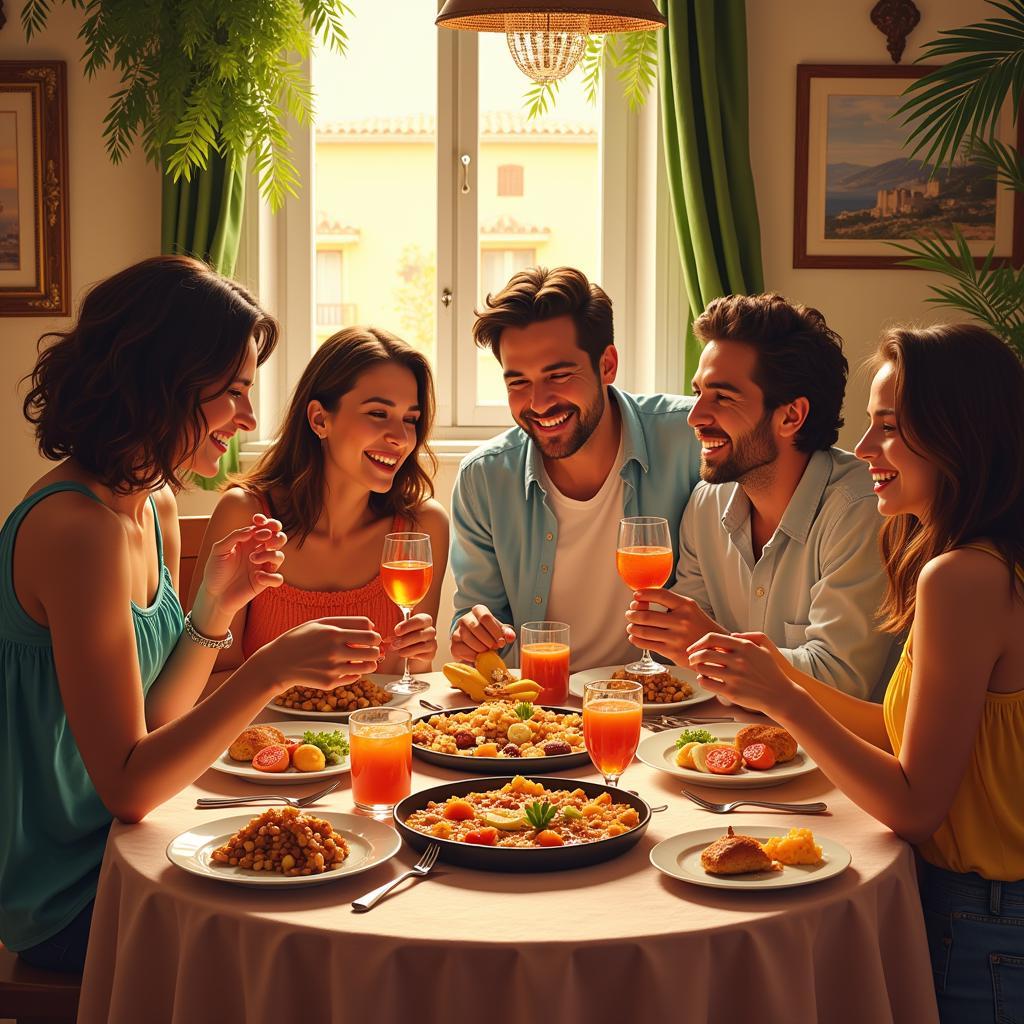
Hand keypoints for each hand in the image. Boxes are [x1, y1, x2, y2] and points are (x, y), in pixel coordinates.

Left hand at [198, 513, 285, 619]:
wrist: (213, 594)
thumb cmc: (215, 570)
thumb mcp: (219, 550)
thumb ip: (234, 537)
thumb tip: (251, 530)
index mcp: (249, 541)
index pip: (265, 527)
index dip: (267, 521)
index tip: (258, 522)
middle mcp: (258, 552)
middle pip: (279, 538)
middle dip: (276, 536)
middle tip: (264, 540)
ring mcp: (262, 567)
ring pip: (280, 556)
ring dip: (269, 554)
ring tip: (252, 559)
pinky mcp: (264, 583)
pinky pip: (278, 578)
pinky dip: (271, 577)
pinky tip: (257, 578)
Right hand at [250, 616, 382, 692]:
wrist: (278, 663)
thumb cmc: (301, 639)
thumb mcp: (320, 623)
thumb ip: (347, 622)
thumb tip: (372, 627)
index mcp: (333, 633)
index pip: (369, 635)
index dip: (375, 636)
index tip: (372, 637)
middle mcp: (334, 652)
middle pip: (373, 651)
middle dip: (376, 649)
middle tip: (371, 648)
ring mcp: (332, 669)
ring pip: (368, 667)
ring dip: (370, 662)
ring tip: (363, 659)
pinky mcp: (330, 683)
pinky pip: (355, 677)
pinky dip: (355, 672)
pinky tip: (346, 667)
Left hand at [389, 613, 437, 662]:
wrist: (413, 650)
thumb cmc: (406, 635)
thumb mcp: (401, 630)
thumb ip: (397, 630)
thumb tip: (386, 635)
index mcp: (424, 620)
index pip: (419, 620)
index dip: (407, 625)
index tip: (396, 631)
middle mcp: (431, 630)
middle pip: (420, 634)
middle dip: (405, 640)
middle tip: (393, 644)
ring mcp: (432, 643)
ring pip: (421, 646)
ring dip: (406, 649)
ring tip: (396, 650)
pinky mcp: (431, 654)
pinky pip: (422, 655)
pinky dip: (411, 655)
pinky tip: (404, 654)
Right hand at [451, 604, 515, 661]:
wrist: (476, 645)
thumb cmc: (489, 634)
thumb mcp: (499, 631)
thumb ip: (507, 633)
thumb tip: (510, 637)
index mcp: (478, 610)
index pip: (486, 617)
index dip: (495, 631)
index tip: (501, 641)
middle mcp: (465, 618)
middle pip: (476, 628)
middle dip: (488, 640)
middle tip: (495, 648)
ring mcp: (457, 631)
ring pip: (468, 638)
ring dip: (481, 648)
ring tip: (488, 651)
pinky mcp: (454, 644)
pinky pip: (462, 649)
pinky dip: (473, 655)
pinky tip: (479, 656)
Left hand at [625, 589, 721, 664]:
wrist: (716, 649)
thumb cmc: (698, 626)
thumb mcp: (690, 609)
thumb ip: (670, 604)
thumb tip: (641, 600)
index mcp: (686, 606)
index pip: (660, 595)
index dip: (644, 594)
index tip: (635, 595)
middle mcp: (682, 621)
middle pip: (646, 616)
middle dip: (632, 614)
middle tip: (629, 613)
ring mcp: (677, 637)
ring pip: (644, 631)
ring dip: (632, 628)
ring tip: (631, 626)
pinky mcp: (672, 652)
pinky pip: (647, 645)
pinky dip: (636, 640)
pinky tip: (635, 637)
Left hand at [686, 631, 796, 715]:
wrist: (779, 695)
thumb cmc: (771, 672)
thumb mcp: (765, 649)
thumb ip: (749, 637)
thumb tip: (730, 635)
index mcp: (744, 647)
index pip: (712, 638)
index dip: (698, 642)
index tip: (693, 648)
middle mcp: (739, 660)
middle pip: (704, 653)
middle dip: (693, 656)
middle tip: (691, 659)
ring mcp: (735, 676)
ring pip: (703, 668)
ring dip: (697, 668)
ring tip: (699, 669)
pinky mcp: (732, 691)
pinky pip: (707, 683)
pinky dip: (701, 680)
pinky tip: (705, 680)